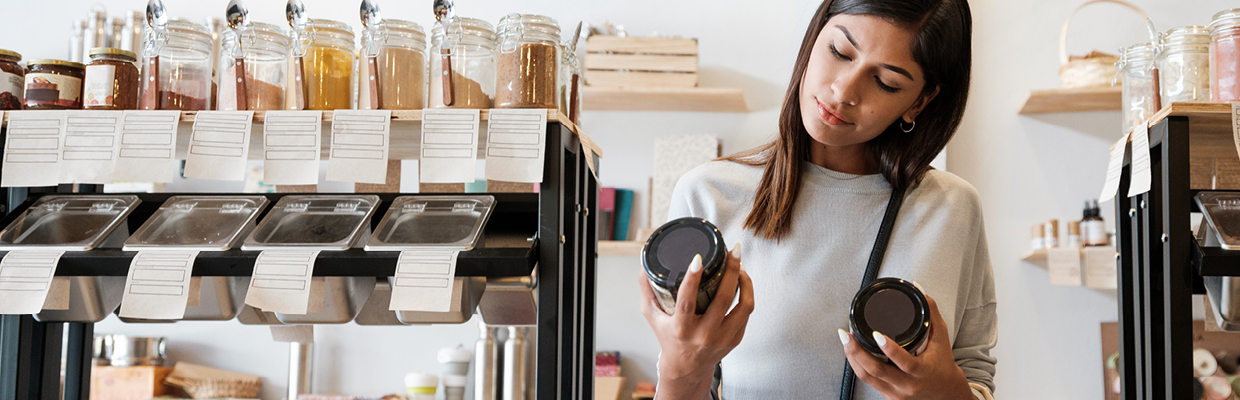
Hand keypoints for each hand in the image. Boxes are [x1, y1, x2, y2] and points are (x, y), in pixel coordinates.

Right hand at [638, 244, 753, 399]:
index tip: (698, 258)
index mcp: (681, 329)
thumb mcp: (653, 317)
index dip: (692, 279)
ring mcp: (722, 339)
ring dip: (745, 282)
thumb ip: (648, 291)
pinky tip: (741, 282)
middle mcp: (704, 336)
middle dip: (731, 270)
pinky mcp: (735, 339)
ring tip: (739, 266)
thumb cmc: (669, 338)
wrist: (686, 368)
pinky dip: (747, 294)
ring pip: (744, 306)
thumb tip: (644, 266)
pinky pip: (746, 313)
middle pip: (723, 300)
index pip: (687, 303)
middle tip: (733, 251)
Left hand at [838, 293, 974, 399]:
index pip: (904, 362)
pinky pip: (867, 380)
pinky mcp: (888, 396)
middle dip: (857, 352)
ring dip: (853, 357)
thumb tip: (920, 289)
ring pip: (867, 377)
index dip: (889, 349)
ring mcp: (895, 393)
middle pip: (876, 371)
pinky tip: (851, 353)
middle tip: (846, 334)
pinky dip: (857, 365)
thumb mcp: (941, 339)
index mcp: (921, 371)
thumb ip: (931, 314)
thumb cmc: (942, 365)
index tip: (876, 334)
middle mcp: (907, 385)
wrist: (945, 394)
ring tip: (845, 340)